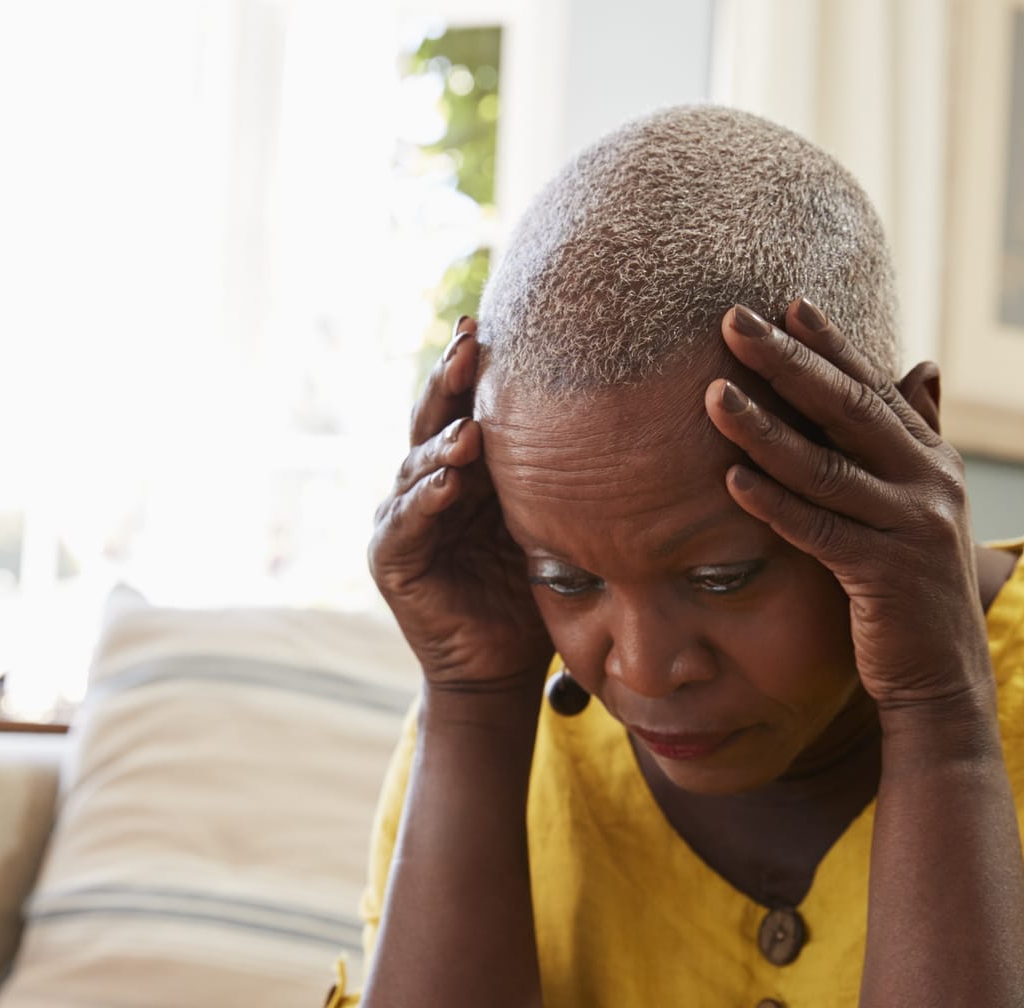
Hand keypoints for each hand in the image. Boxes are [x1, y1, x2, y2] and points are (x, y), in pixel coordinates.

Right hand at [371, 316, 553, 696]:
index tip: (494, 323)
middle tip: (468, 345)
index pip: (466, 405)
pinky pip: (406, 523)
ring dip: (442, 444)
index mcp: (467, 469)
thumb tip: (631, 413)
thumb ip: (561, 477)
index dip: (475, 367)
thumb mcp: (551, 523)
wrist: (501, 668)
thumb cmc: (533, 594)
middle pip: (434, 420)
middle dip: (449, 382)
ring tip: (469, 429)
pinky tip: (447, 481)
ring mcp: (402, 519)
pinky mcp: (392, 560)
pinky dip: (425, 500)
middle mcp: (427, 483)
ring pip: (417, 466)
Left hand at [705, 300, 992, 716]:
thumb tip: (924, 365)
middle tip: (734, 321)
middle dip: (787, 362)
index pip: (872, 387)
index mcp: (932, 460)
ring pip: (826, 467)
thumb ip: (918, 437)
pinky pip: (820, 531)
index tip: (784, 302)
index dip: (829, 344)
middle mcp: (930, 483)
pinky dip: (775, 504)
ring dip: (765, 428)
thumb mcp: (922, 507)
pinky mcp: (887, 576)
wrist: (943, 678)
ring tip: (713, 396)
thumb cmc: (914, 591)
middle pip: (847, 410)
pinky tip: (731, 480)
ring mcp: (913, 528)